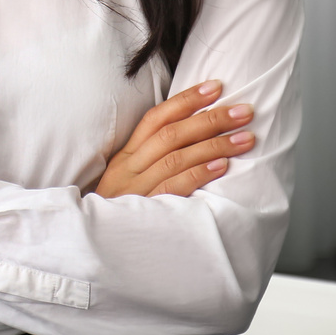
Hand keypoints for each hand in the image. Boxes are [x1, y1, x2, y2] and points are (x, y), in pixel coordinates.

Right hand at [94, 80, 255, 197]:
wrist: (90, 248)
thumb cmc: (118, 212)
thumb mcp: (126, 180)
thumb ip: (151, 160)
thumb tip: (191, 136)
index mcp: (126, 155)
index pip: (155, 117)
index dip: (186, 100)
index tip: (217, 86)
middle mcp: (129, 168)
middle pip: (171, 134)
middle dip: (211, 118)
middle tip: (244, 111)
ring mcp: (136, 190)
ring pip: (176, 158)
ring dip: (215, 145)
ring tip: (245, 137)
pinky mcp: (144, 213)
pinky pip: (173, 189)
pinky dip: (198, 174)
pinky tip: (222, 166)